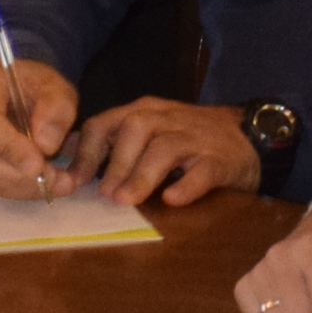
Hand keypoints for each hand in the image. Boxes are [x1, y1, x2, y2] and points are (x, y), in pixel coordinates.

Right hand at [0, 55, 82, 197]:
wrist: (5, 87)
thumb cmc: (27, 83)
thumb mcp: (51, 84)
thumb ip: (55, 109)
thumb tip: (46, 146)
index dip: (10, 149)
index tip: (38, 166)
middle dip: (22, 177)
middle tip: (59, 182)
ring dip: (21, 188)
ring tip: (56, 186)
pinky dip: (14, 190)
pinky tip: (40, 187)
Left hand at [68, 96, 260, 208]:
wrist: (248, 136)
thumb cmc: (188, 139)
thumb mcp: (149, 133)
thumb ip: (111, 141)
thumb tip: (64, 155)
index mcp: (144, 112)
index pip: (105, 122)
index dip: (86, 152)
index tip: (74, 182)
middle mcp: (168, 119)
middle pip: (134, 129)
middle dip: (115, 162)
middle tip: (105, 195)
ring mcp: (196, 138)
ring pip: (165, 148)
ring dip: (142, 175)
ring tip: (127, 200)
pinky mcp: (220, 160)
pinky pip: (203, 171)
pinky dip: (186, 186)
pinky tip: (172, 200)